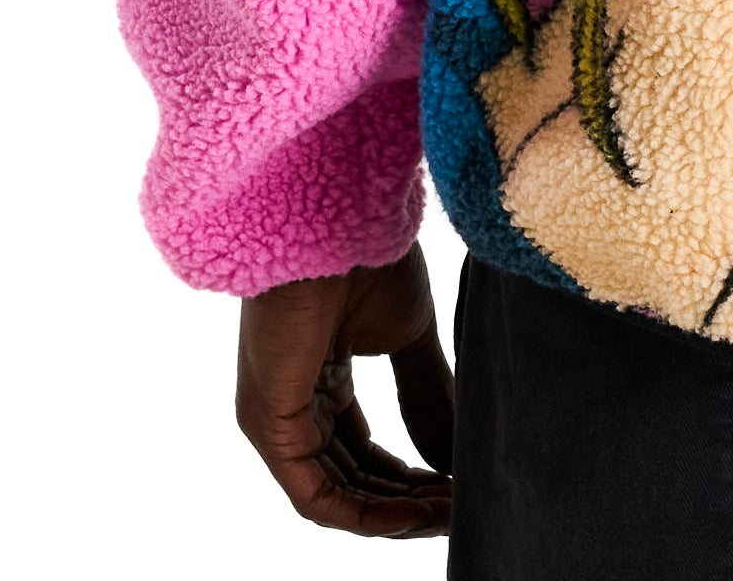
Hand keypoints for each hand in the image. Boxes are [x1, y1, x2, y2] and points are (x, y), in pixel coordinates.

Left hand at [235, 244, 459, 538]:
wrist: (336, 217)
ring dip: (394, 515)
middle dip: (408, 502)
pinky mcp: (271, 425)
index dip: (411, 481)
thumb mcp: (408, 336)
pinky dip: (366, 514)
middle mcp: (292, 410)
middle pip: (352, 481)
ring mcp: (276, 421)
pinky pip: (315, 495)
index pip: (362, 456)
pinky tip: (414, 513)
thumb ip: (427, 396)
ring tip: (450, 514)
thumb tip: (455, 456)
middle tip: (462, 510)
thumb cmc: (363, 255)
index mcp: (319, 384)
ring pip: (336, 496)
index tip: (459, 488)